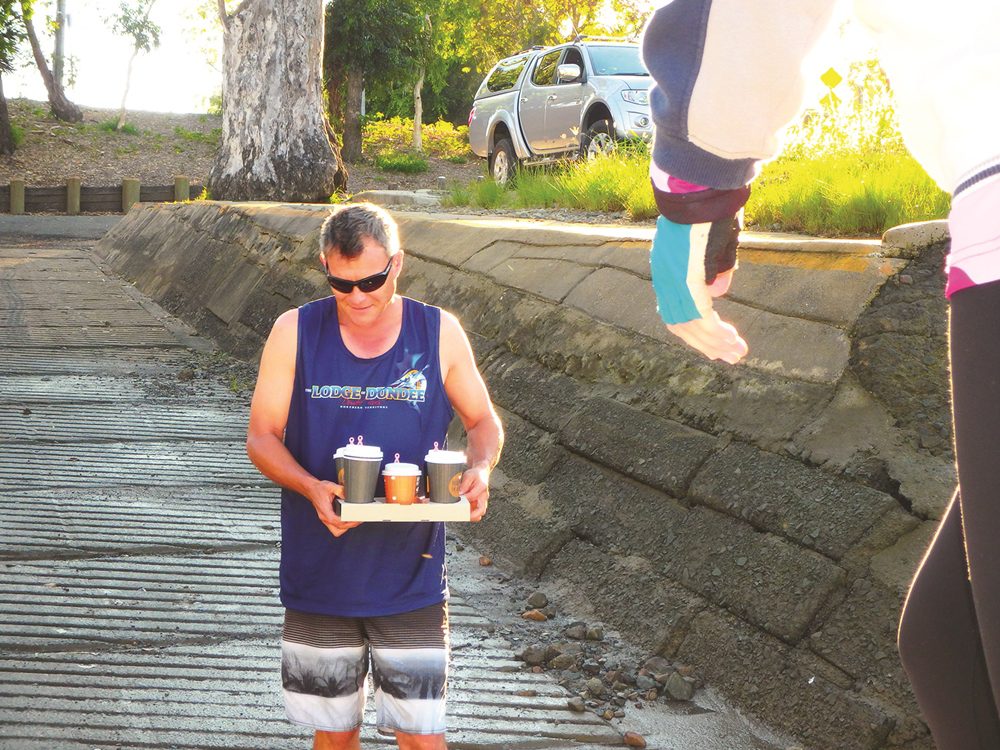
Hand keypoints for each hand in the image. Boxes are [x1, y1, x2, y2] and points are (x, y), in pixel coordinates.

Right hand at [307, 479, 360, 537]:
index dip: (349, 523)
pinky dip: (342, 525)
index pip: (338, 522)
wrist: (310, 489)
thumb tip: (350, 496)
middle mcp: (324, 518)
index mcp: (325, 511)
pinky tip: (347, 519)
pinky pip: (335, 527)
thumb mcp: (331, 486)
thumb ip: (341, 490)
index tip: (357, 520)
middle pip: (338, 530)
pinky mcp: (326, 518)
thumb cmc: (319, 489)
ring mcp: (325, 519)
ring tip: (354, 520)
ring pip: (336, 531)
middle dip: (349, 526)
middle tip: (358, 520)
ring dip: (345, 527)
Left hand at [459, 464, 489, 521]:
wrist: (481, 474)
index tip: (458, 498)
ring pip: (480, 513)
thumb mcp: (469, 475)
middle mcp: (484, 496)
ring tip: (462, 516)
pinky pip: (477, 513)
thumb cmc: (475, 475)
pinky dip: (471, 515)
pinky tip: (464, 514)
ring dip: (472, 516)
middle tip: (463, 515)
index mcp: (482, 487)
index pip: (473, 496)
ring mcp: (482, 501)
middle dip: (473, 514)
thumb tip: (460, 493)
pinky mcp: (479, 504)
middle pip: (481, 509)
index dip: (464, 498)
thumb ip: (464, 484)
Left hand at [650, 215, 747, 363]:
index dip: (695, 329)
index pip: (676, 310)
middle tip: (730, 356)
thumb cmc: (710, 206)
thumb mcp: (715, 242)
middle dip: (706, 343)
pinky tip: (731, 340)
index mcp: (667, 270)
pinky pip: (700, 314)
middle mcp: (664, 277)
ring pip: (691, 324)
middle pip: (681, 323)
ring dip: (714, 342)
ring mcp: (672, 278)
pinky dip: (715, 331)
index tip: (714, 342)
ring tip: (736, 353)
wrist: (700, 184)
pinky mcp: (685, 277)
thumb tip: (717, 294)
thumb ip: (715, 268)